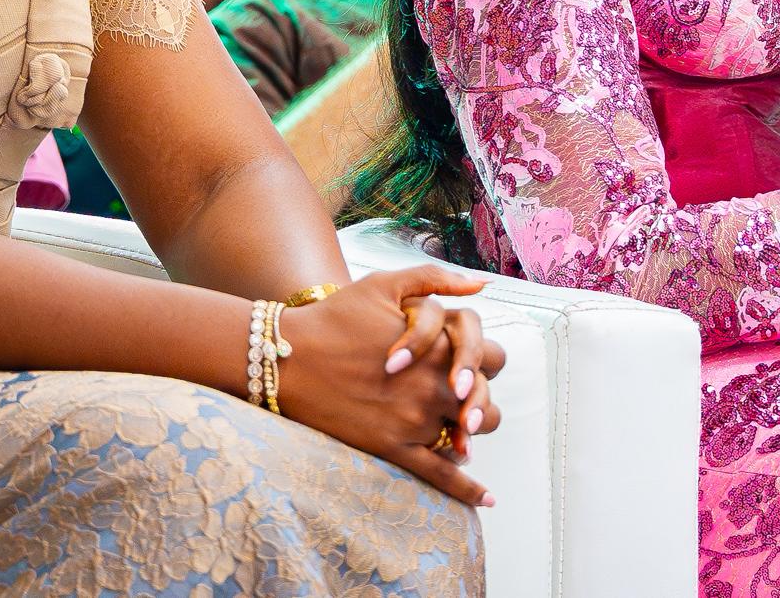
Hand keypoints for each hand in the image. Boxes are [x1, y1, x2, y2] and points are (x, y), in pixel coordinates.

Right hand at [278, 265, 507, 506]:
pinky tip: (487, 500)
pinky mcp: (393, 448)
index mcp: (438, 347)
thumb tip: (479, 285)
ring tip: (461, 433)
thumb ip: (436, 280)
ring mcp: (414, 421)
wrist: (286, 359)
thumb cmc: (335, 317)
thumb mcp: (385, 285)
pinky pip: (442, 475)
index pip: (492, 358)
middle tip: (465, 403)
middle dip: (481, 404)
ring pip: (468, 439)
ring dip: (469, 436)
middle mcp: (433, 385)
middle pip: (486, 403)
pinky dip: (468, 489)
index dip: (487, 363)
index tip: (474, 367)